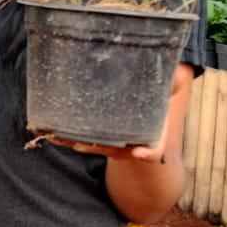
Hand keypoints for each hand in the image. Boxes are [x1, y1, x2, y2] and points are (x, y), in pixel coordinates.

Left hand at [42, 97, 173, 163]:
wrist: (141, 131)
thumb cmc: (155, 112)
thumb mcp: (167, 99)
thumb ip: (172, 86)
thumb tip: (180, 72)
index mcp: (150, 138)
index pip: (151, 150)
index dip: (146, 153)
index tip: (140, 154)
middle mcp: (128, 146)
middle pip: (111, 150)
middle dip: (96, 147)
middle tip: (81, 144)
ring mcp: (109, 144)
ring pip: (89, 146)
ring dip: (71, 143)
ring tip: (55, 137)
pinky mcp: (92, 139)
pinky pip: (75, 140)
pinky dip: (62, 137)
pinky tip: (45, 130)